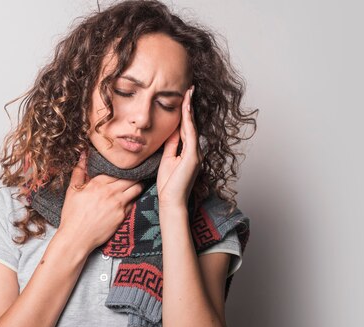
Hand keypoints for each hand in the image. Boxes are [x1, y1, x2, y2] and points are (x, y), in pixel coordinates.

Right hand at [56, 154, 143, 251]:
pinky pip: (134, 202)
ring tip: (139, 183)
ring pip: (136, 188)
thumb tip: (83, 156)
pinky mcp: (123, 215)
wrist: (76, 238)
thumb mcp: (72, 191)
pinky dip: (134, 198)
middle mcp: (110, 192)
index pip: (117, 170)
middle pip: (130, 177)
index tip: (128, 165)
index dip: (124, 167)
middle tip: (138, 172)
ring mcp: (118, 204)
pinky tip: (133, 197)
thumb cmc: (72, 215)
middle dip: (135, 174)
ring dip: (138, 184)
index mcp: (98, 183)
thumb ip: (79, 172)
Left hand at [157, 85, 202, 207]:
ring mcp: (196, 154)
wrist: (171, 202)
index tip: (184, 97)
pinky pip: (191, 135)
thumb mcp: (167, 159)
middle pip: (192, 124)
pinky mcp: (193, 157)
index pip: (187, 128)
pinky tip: (186, 109)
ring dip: (190, 109)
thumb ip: (171, 145)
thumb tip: (171, 131)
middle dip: (190, 106)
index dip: (185, 112)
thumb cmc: (168, 185)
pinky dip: (188, 121)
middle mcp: (195, 151)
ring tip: (189, 93)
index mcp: (188, 152)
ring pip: (192, 127)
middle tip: (189, 88)